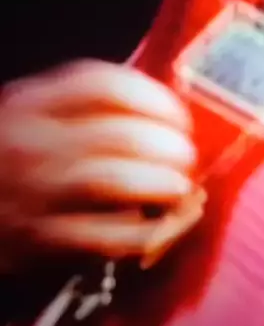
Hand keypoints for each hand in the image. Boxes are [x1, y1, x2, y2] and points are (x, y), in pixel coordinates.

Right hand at [0, 60, 201, 271]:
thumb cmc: (14, 163)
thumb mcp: (36, 118)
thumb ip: (90, 112)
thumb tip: (166, 121)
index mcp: (32, 103)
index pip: (105, 85)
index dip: (156, 100)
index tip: (178, 117)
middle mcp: (32, 143)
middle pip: (121, 135)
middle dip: (170, 147)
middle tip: (185, 157)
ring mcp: (35, 193)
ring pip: (114, 181)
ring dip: (162, 184)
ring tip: (180, 188)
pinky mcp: (41, 241)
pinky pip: (106, 237)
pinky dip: (144, 232)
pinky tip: (158, 227)